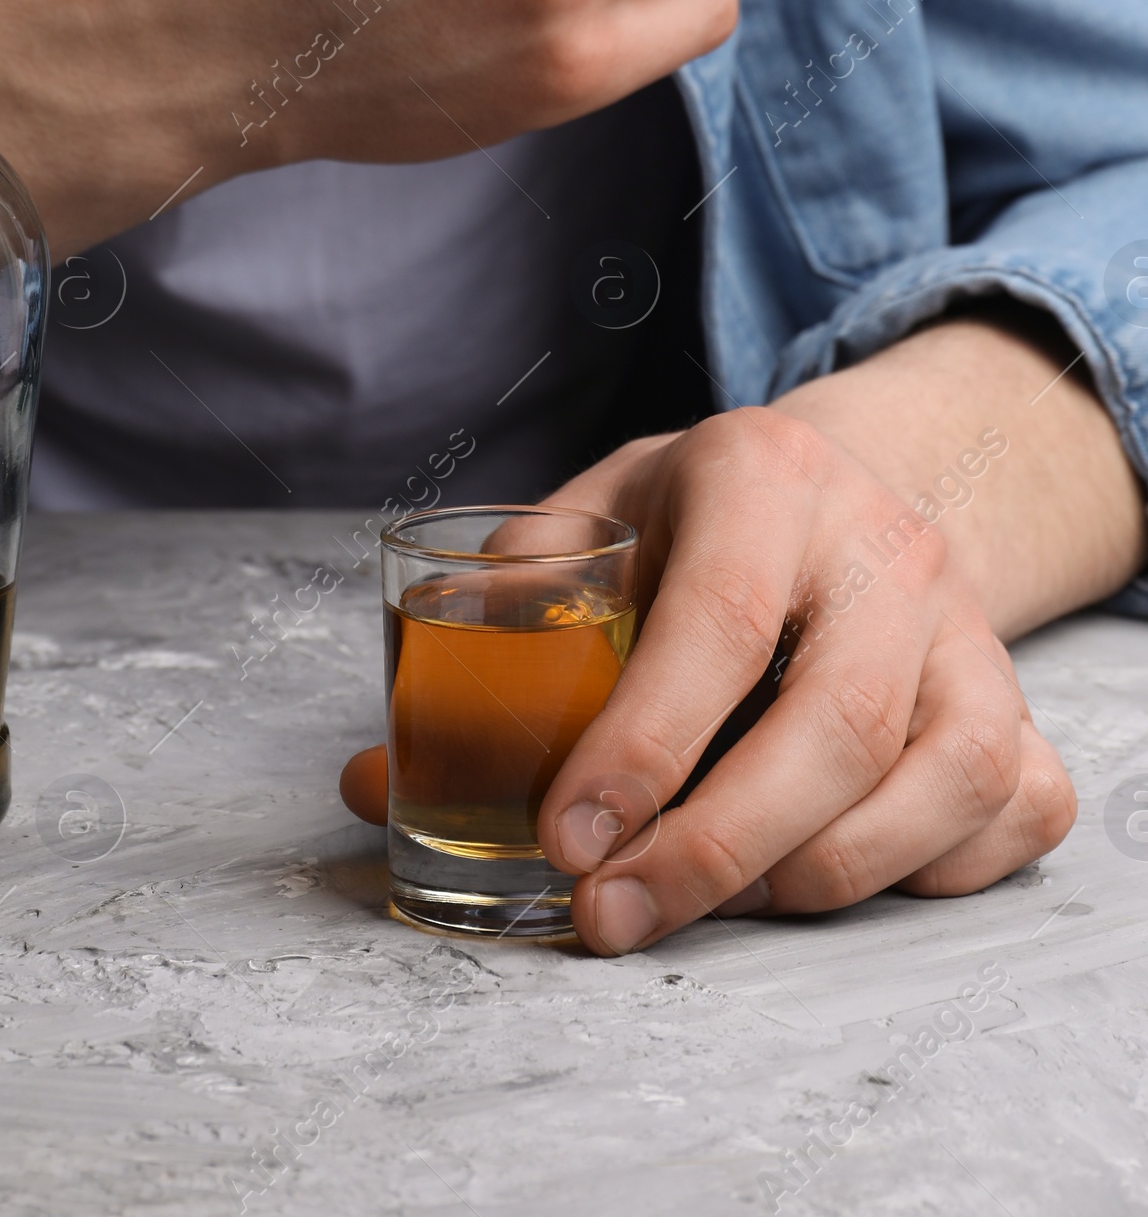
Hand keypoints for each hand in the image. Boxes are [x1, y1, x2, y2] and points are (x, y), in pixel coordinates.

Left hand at [343, 380, 1085, 954]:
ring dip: (809, 877)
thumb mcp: (591, 519)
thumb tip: (369, 774)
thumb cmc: (695, 520)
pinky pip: (1007, 815)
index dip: (641, 745)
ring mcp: (970, 625)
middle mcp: (886, 540)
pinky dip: (921, 873)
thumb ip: (490, 627)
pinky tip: (823, 867)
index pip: (713, 621)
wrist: (844, 482)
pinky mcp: (1018, 701)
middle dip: (713, 850)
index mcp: (762, 472)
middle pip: (832, 726)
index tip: (566, 841)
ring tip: (700, 897)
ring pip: (933, 785)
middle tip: (609, 916)